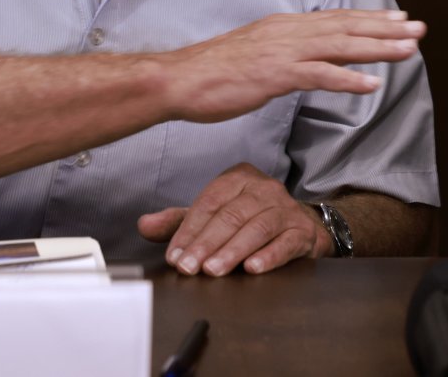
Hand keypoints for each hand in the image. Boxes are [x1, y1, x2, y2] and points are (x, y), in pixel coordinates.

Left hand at [138, 163, 328, 275]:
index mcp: (239, 178)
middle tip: (189, 267)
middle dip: (207, 243)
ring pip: (257, 228)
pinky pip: (285, 242)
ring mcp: (285, 208)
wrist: (300, 225)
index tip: (174, 255)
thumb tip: (145, 225)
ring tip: (214, 270)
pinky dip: (269, 255)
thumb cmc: (250, 219)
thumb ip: (181, 221)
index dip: (189, 230)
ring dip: (233, 250)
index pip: (210, 202)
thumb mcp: (215, 215)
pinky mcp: (302, 231)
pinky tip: (253, 268)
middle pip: (232, 215)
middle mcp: (264, 189)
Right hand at [165, 9, 424, 122]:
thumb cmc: (214, 72)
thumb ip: (284, 51)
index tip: (399, 19)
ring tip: (409, 51)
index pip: (336, 19)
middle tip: (420, 29)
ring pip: (340, 46)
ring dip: (378, 48)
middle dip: (386, 29)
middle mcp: (289, 32)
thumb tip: (306, 57)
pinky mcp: (275, 75)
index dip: (370, 19)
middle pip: (347, 27)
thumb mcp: (256, 52)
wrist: (179, 80)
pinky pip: (319, 76)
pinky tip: (372, 86)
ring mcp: (283, 52)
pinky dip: (348, 80)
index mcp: (285, 26)